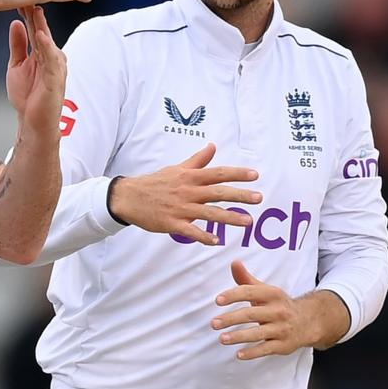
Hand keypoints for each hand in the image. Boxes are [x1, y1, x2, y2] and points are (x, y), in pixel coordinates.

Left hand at [7, 5, 66, 134]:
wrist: (33, 122)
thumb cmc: (28, 96)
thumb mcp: (17, 65)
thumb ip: (19, 45)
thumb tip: (17, 23)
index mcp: (42, 53)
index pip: (35, 28)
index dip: (27, 12)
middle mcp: (51, 56)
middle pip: (42, 30)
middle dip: (35, 13)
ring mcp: (55, 67)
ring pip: (48, 42)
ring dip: (42, 25)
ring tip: (35, 9)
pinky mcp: (56, 78)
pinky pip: (52, 60)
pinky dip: (46, 47)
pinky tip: (41, 35)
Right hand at [109, 144, 261, 243]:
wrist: (129, 197)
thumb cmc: (155, 182)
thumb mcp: (176, 168)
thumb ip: (197, 160)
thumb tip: (212, 146)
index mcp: (190, 177)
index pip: (218, 173)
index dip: (237, 173)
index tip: (255, 175)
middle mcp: (188, 191)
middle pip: (218, 192)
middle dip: (239, 195)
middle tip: (258, 198)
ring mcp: (180, 208)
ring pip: (209, 213)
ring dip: (229, 218)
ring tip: (248, 222)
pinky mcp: (172, 223)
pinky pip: (191, 231)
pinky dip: (204, 236)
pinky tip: (217, 241)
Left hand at [211, 261, 322, 359]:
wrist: (307, 322)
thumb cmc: (278, 304)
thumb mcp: (265, 290)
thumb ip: (247, 279)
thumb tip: (234, 263)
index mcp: (272, 294)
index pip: (249, 292)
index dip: (233, 295)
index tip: (218, 300)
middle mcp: (278, 310)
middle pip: (250, 314)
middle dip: (230, 319)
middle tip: (214, 323)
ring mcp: (281, 329)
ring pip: (257, 333)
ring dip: (238, 336)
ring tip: (222, 338)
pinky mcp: (283, 345)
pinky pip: (266, 349)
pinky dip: (252, 353)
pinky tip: (239, 354)